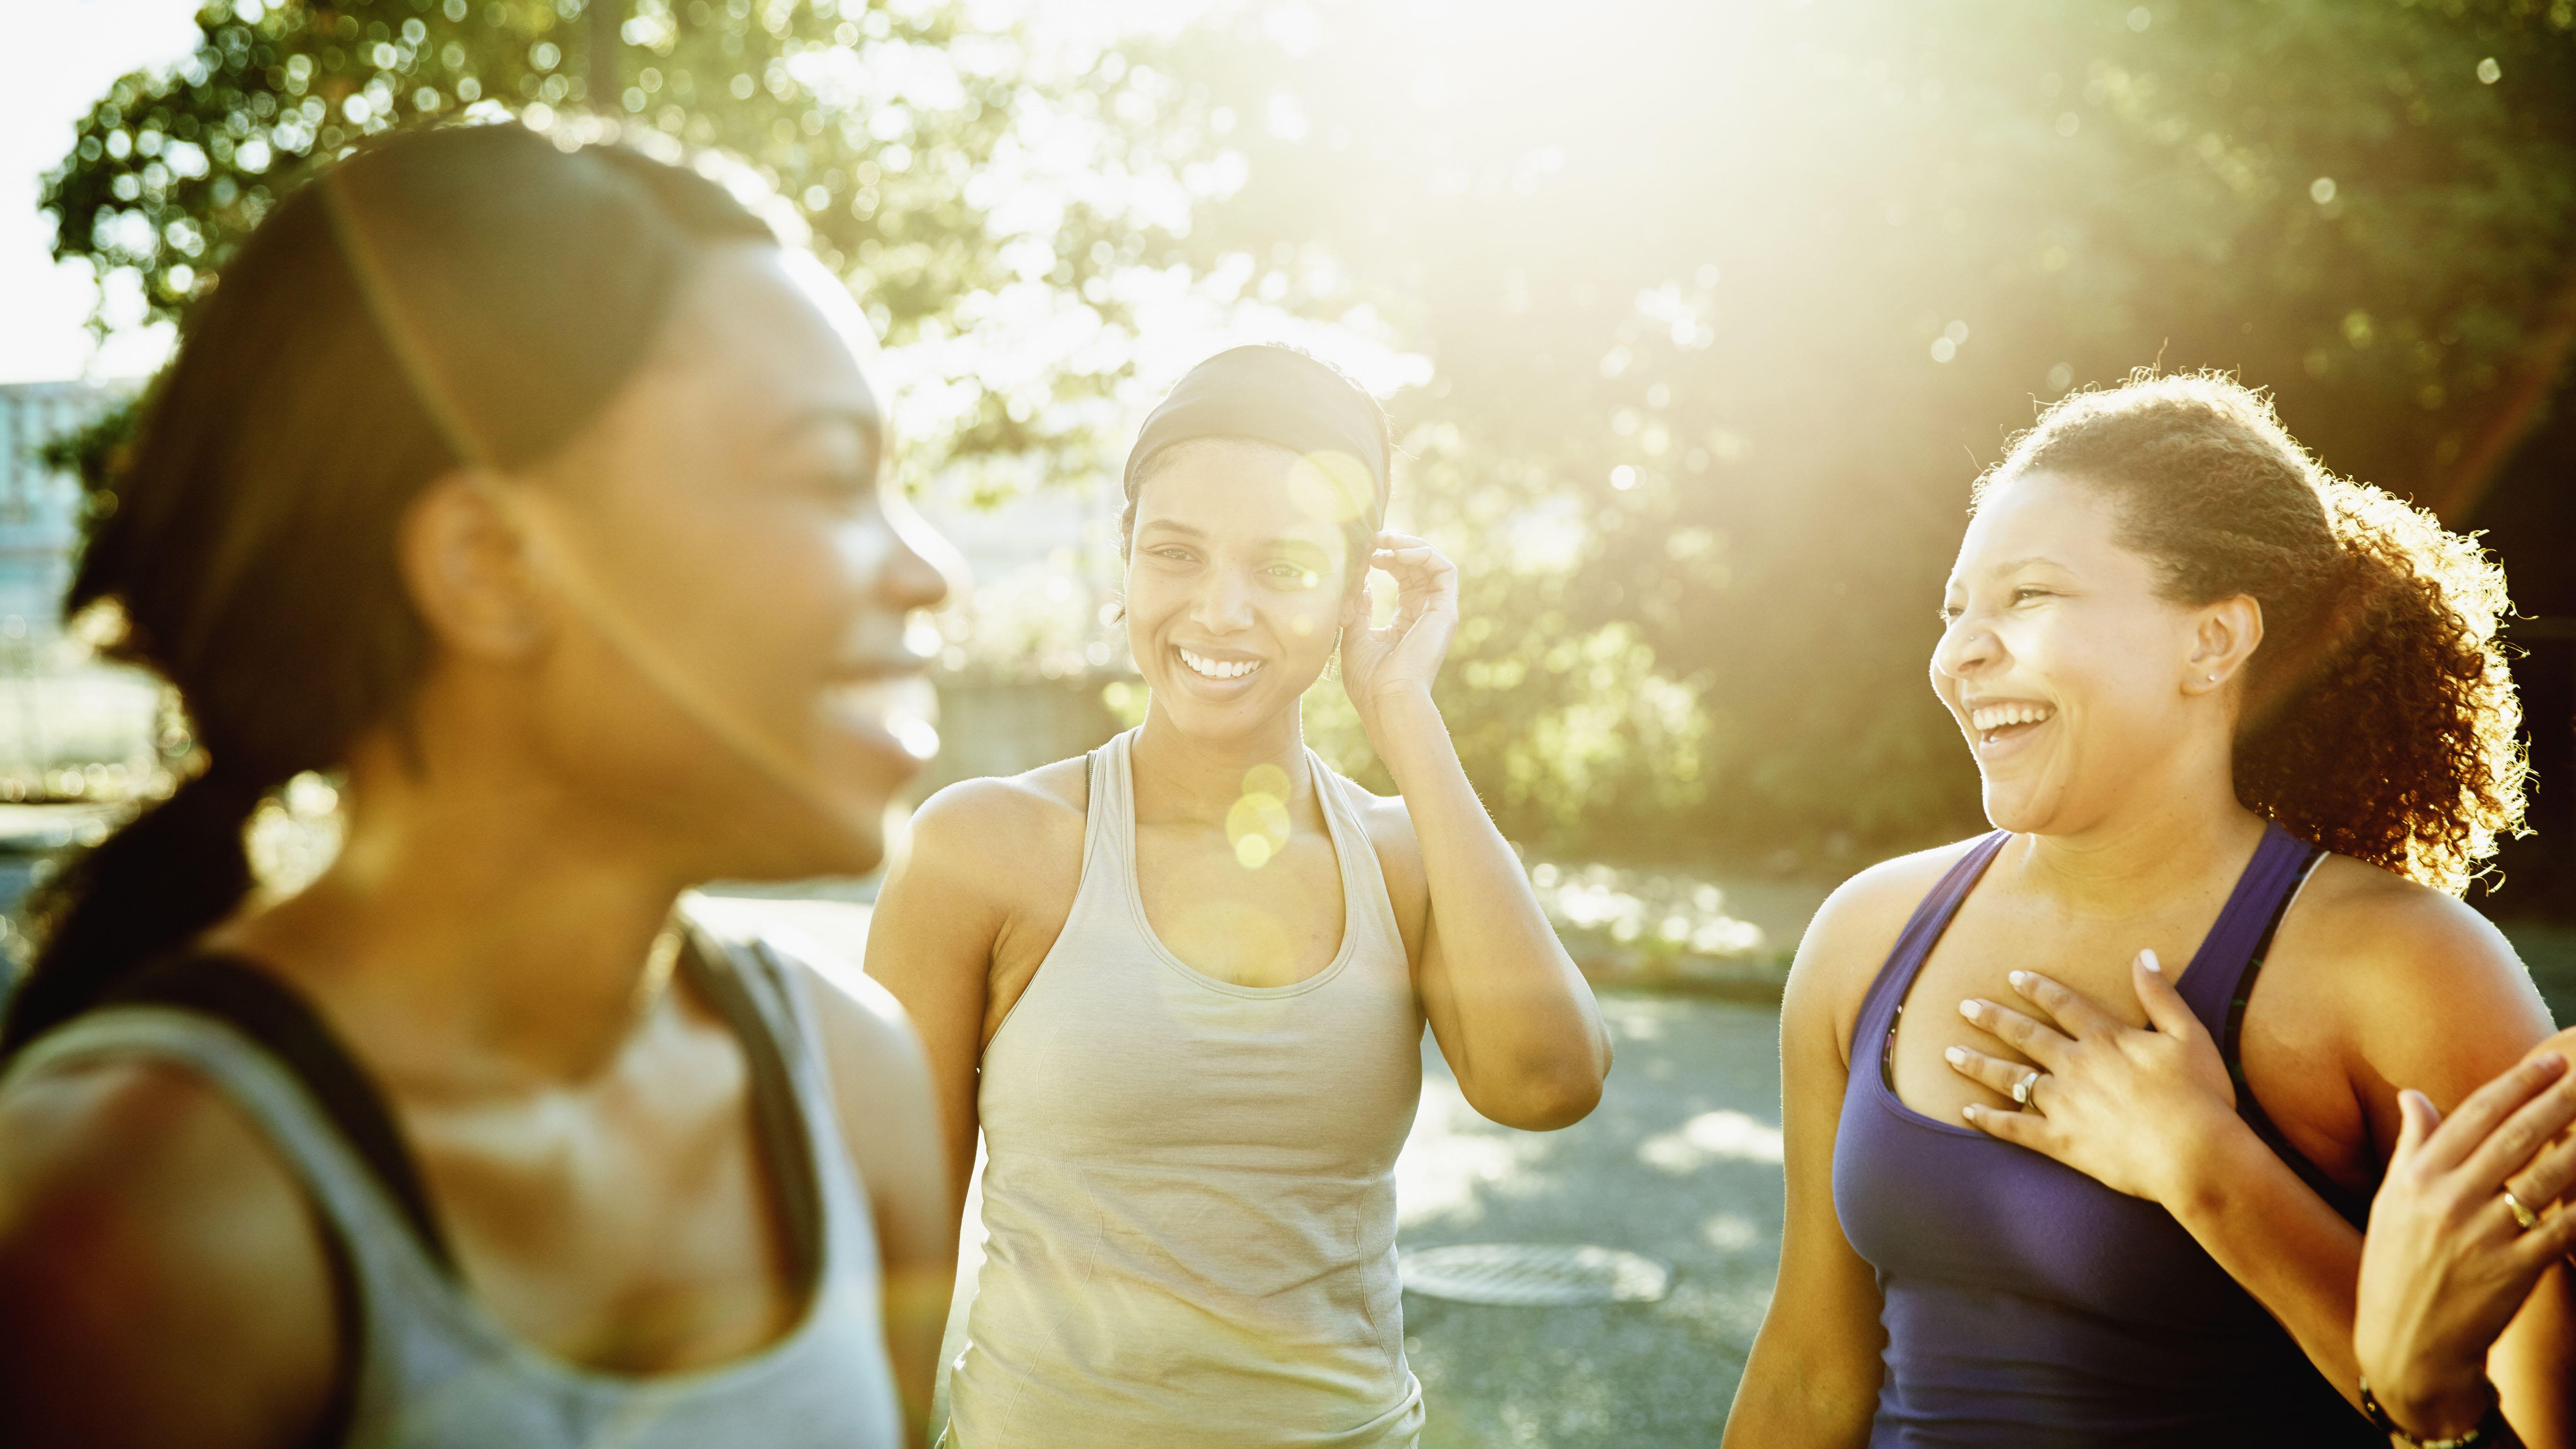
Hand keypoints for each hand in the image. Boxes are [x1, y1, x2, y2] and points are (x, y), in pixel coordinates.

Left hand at [1338, 531, 1459, 731]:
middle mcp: (1426, 615)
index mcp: (1407, 622)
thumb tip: (1362, 582)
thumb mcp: (1355, 634)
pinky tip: (1399, 551)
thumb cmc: (1368, 677)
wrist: (1386, 698)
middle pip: (1419, 567)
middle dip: (1397, 546)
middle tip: (1374, 537)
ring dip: (1410, 545)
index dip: (1387, 559)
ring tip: (1385, 539)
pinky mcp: (1446, 611)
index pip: (1405, 579)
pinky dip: (1424, 554)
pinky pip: (1445, 570)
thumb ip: (1360, 607)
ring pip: (1434, 563)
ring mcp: (1438, 612)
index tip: (1364, 552)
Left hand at [1947, 950, 2242, 1202]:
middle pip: (2025, 1035)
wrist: (2197, 1156)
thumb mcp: (2189, 1036)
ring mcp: (2063, 1104)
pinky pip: (2015, 1127)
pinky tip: (1966, 1112)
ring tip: (1950, 1054)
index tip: (2013, 977)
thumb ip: (2161, 995)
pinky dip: (1989, 1120)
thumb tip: (2144, 954)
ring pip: (2010, 1077)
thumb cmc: (2201, 1097)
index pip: (2062, 1004)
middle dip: (1993, 1018)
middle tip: (1964, 1006)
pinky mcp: (2060, 1141)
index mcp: (2106, 1038)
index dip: (2036, 988)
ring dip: (1978, 1064)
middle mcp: (2076, 1065)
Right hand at [2355, 1050, 2575, 1440]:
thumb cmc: (2397, 1268)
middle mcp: (2448, 1201)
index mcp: (2417, 1179)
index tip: (2550, 1062)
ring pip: (2546, 1177)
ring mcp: (2482, 1237)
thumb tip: (2414, 1096)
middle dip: (2559, 1100)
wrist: (2407, 1344)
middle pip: (2515, 1138)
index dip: (2516, 1085)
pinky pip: (2563, 1227)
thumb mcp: (2391, 1203)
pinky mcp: (2514, 1271)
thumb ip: (2412, 1148)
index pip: (2474, 1117)